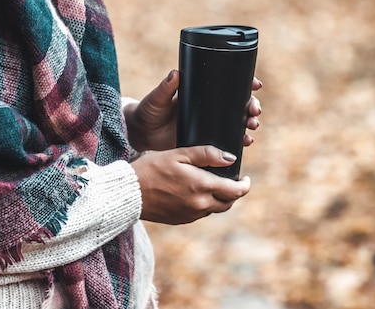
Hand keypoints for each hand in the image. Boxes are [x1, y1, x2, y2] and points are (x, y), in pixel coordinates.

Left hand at [125, 70, 262, 151]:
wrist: (143, 133)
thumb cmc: (149, 110)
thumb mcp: (158, 97)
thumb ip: (166, 87)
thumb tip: (175, 73)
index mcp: (202, 93)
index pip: (229, 84)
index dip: (246, 83)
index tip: (255, 84)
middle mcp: (210, 108)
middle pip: (239, 104)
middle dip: (251, 106)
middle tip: (254, 110)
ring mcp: (210, 125)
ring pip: (237, 122)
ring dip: (249, 123)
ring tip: (252, 126)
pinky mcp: (206, 141)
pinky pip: (227, 141)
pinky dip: (239, 141)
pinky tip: (245, 142)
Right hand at [132, 145, 250, 224]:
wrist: (129, 193)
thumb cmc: (152, 168)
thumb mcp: (179, 154)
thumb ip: (207, 155)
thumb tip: (230, 158)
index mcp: (202, 186)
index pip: (236, 191)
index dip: (245, 185)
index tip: (245, 178)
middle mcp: (200, 205)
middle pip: (229, 203)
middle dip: (234, 192)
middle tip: (231, 180)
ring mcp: (191, 215)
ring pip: (215, 209)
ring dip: (219, 199)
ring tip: (212, 184)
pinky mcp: (181, 220)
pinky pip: (201, 213)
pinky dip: (204, 204)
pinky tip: (195, 193)